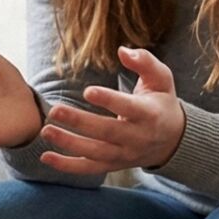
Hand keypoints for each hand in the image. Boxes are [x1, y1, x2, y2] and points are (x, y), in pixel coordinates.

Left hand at [39, 45, 185, 175]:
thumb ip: (145, 62)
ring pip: (95, 152)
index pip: (128, 108)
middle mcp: (137, 137)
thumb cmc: (161, 102)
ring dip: (69, 143)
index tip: (87, 90)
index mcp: (149, 114)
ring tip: (46, 131)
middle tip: (54, 111)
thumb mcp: (162, 78)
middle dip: (80, 123)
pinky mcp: (114, 165)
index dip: (109, 100)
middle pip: (107, 132)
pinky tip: (46, 157)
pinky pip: (89, 168)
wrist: (173, 140)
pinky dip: (68, 166)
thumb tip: (123, 50)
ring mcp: (125, 154)